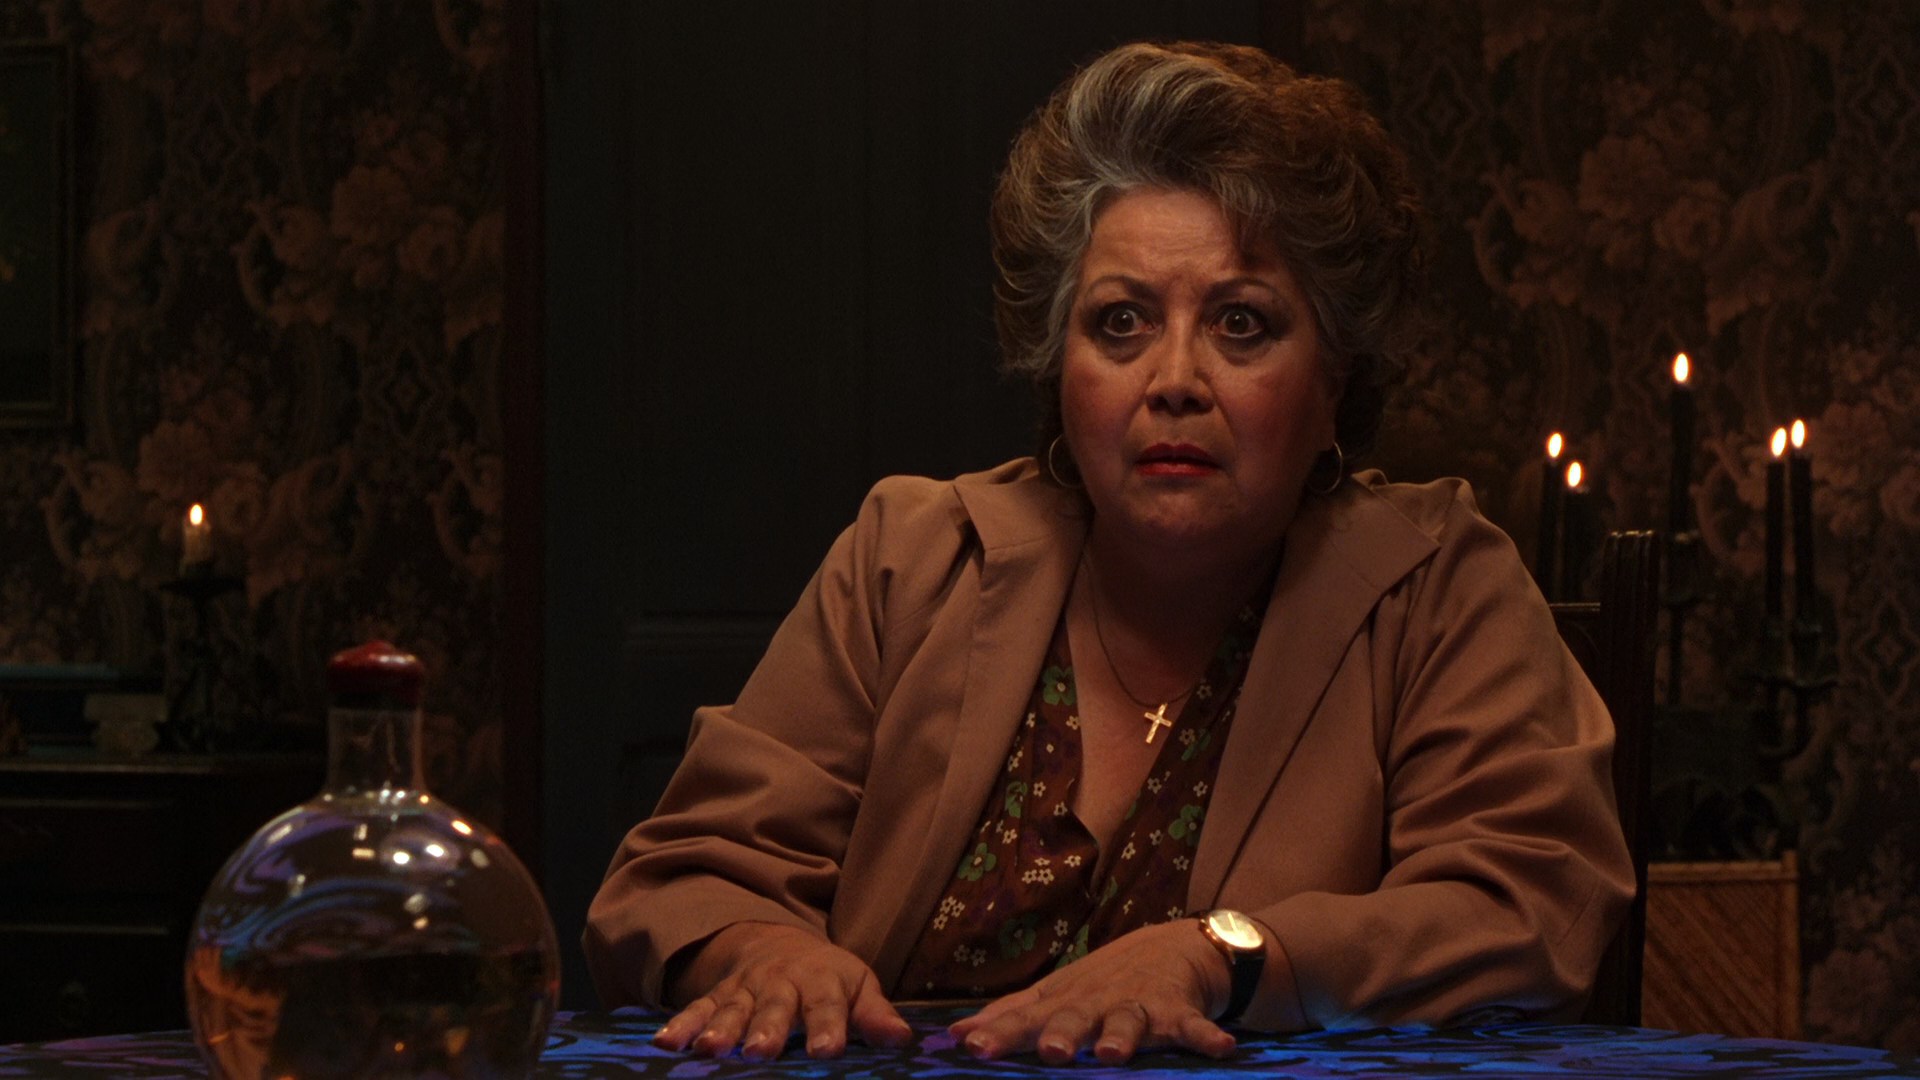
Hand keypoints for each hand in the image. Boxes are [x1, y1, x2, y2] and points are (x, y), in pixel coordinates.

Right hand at [651, 922, 911, 1060]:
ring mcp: (744, 989)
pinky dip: (681, 1025)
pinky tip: (665, 1043)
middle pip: (773, 1007)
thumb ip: (875, 1015)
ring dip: (719, 1029)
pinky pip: (696, 1009)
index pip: (826, 1005)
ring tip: (708, 1051)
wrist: (781, 945)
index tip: (827, 1051)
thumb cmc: (828, 977)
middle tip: (759, 1052)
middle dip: (766, 1029)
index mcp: (820, 981)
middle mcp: (779, 983)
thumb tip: (903, 1041)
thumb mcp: (858, 987)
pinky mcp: (717, 996)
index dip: (827, 1028)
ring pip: (731, 1009)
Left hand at [948, 918, 1236, 1064]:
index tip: (971, 1047)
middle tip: (1048, 1051)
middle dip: (1060, 1033)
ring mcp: (1138, 1004)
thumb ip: (1011, 1017)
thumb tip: (954, 1036)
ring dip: (1121, 1035)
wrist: (1173, 947)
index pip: (1025, 1018)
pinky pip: (1194, 1027)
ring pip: (1128, 1020)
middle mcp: (1097, 1001)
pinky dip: (1207, 1036)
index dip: (1000, 1033)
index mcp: (1062, 1002)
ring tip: (1113, 1052)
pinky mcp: (1178, 1009)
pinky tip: (1222, 1048)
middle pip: (1075, 1017)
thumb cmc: (1102, 982)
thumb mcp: (1056, 996)